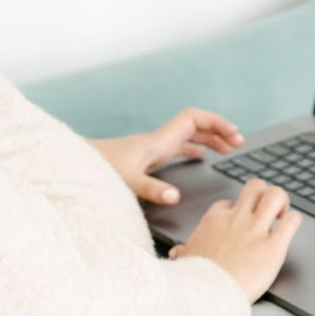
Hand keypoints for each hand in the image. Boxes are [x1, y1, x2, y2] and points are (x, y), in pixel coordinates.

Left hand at [87, 106, 245, 205]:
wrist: (75, 166)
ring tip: (228, 148)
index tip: (234, 134)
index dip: (216, 122)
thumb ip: (152, 189)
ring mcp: (152, 148)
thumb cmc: (98, 171)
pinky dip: (193, 149)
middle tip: (239, 144)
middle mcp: (157, 141)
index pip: (193, 118)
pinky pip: (176, 147)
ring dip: (209, 138)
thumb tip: (174, 197)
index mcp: (157, 141)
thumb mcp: (127, 182)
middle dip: (219, 130)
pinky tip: (199, 156)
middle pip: (195, 126)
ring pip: (187, 136)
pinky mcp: (146, 157)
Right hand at [169, 178, 301, 303]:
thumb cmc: (195, 280)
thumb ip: (184, 253)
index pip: (229, 203)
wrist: (206, 296)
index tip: (241, 224)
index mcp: (214, 220)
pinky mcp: (273, 246)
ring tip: (282, 215)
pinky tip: (290, 228)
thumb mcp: (184, 260)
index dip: (238, 211)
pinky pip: (292, 221)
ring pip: (275, 195)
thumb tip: (178, 253)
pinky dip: (294, 221)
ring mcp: (255, 230)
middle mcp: (236, 219)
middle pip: (255, 187)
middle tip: (268, 211)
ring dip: (282, 201)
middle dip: (264, 194)